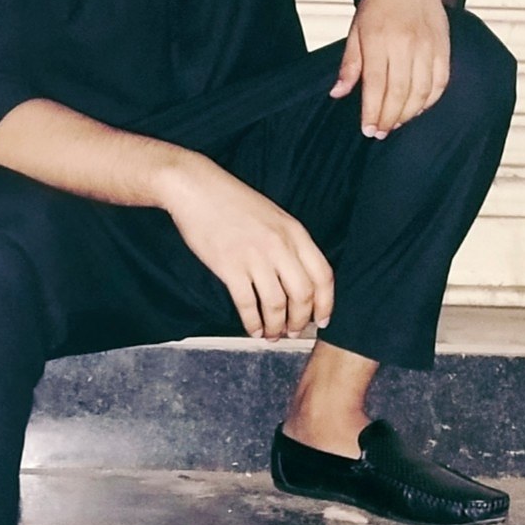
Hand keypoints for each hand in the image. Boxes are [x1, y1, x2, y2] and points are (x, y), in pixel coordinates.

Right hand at [158, 155, 333, 339]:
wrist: (198, 189)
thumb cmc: (233, 202)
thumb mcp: (274, 217)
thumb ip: (289, 243)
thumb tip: (298, 278)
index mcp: (295, 232)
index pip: (323, 275)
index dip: (326, 303)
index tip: (322, 320)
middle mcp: (279, 246)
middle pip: (303, 295)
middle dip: (301, 321)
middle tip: (294, 333)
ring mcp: (255, 257)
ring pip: (276, 304)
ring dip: (277, 326)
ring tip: (272, 335)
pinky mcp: (230, 267)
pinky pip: (247, 304)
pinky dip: (252, 323)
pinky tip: (252, 330)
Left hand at [330, 0, 450, 137]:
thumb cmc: (379, 3)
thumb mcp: (356, 29)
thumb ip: (350, 64)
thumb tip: (337, 94)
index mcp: (379, 38)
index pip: (376, 84)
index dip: (372, 112)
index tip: (368, 129)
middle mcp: (405, 43)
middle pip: (399, 93)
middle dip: (388, 118)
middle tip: (379, 132)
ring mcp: (428, 46)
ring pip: (421, 92)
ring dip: (408, 114)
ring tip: (395, 123)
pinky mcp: (444, 47)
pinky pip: (440, 82)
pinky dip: (430, 101)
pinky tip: (417, 108)